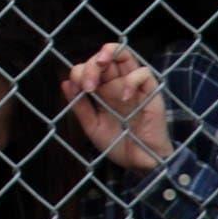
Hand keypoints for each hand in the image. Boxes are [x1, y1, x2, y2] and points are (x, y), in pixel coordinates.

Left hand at [63, 43, 173, 172]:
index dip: (79, 72)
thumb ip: (80, 106)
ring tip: (100, 65)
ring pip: (125, 55)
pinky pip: (144, 73)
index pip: (88, 68)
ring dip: (109, 54)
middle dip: (91, 64)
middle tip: (88, 85)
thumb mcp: (92, 126)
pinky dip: (132, 80)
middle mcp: (117, 84)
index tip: (77, 89)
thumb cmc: (118, 144)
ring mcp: (134, 86)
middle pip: (104, 57)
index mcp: (101, 90)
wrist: (140, 163)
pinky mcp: (152, 93)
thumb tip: (65, 82)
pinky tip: (124, 97)